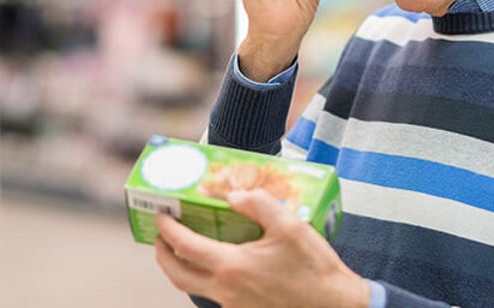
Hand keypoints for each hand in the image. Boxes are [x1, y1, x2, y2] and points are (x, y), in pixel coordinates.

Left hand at [154, 189, 368, 307]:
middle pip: (177, 275)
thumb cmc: (314, 268)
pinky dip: (207, 279)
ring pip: (194, 288)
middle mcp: (226, 291)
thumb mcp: (290, 225)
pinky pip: (215, 295)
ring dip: (183, 268)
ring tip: (187, 249)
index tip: (161, 214)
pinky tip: (221, 265)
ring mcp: (234, 306)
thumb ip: (258, 204)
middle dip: (162, 254)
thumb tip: (233, 196)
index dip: (167, 228)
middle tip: (160, 237)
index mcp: (232, 267)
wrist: (333, 306)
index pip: (184, 246)